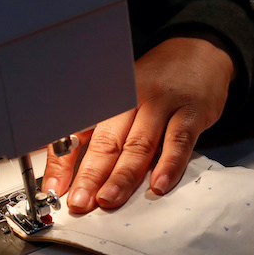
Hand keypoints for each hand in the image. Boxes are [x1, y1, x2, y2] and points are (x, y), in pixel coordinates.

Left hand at [41, 34, 235, 212]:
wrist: (199, 52)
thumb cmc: (155, 82)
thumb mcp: (122, 98)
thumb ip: (101, 132)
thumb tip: (70, 173)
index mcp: (108, 97)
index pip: (79, 130)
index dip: (63, 161)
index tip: (54, 188)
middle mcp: (132, 98)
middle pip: (107, 141)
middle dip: (90, 175)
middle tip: (79, 202)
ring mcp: (162, 104)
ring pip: (139, 144)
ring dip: (122, 175)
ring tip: (108, 200)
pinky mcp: (192, 112)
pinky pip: (179, 141)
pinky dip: (169, 165)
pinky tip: (159, 185)